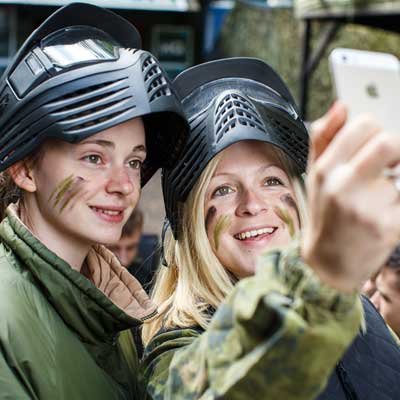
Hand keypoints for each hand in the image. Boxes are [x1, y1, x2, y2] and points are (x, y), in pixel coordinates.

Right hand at [302, 102, 399, 292]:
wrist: (329, 262)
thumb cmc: (324, 215)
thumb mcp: (315, 175)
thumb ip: (324, 137)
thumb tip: (341, 106)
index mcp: (326, 169)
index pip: (363, 125)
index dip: (374, 130)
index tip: (374, 142)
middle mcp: (344, 186)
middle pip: (389, 142)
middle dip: (394, 151)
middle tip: (388, 164)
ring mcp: (368, 207)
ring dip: (396, 179)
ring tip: (380, 195)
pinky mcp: (389, 227)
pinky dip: (399, 200)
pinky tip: (386, 211)